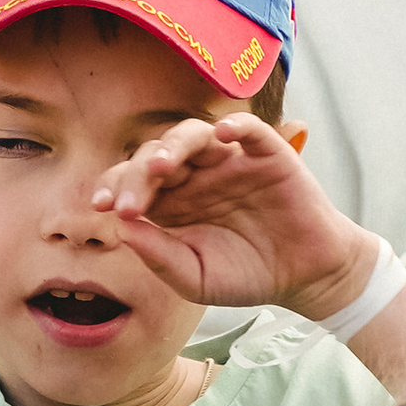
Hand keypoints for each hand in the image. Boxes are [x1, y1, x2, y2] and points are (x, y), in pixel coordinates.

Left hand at [93, 113, 374, 320]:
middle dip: (137, 175)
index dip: (116, 187)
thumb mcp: (194, 278)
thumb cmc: (246, 276)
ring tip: (161, 167)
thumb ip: (159, 257)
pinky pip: (249, 130)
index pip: (135, 182)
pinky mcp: (268, 155)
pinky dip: (236, 126)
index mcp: (174, 202)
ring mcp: (231, 161)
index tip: (102, 207)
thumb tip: (122, 229)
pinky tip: (221, 135)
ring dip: (174, 145)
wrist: (303, 278)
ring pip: (195, 135)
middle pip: (157, 155)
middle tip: (129, 203)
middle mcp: (198, 175)